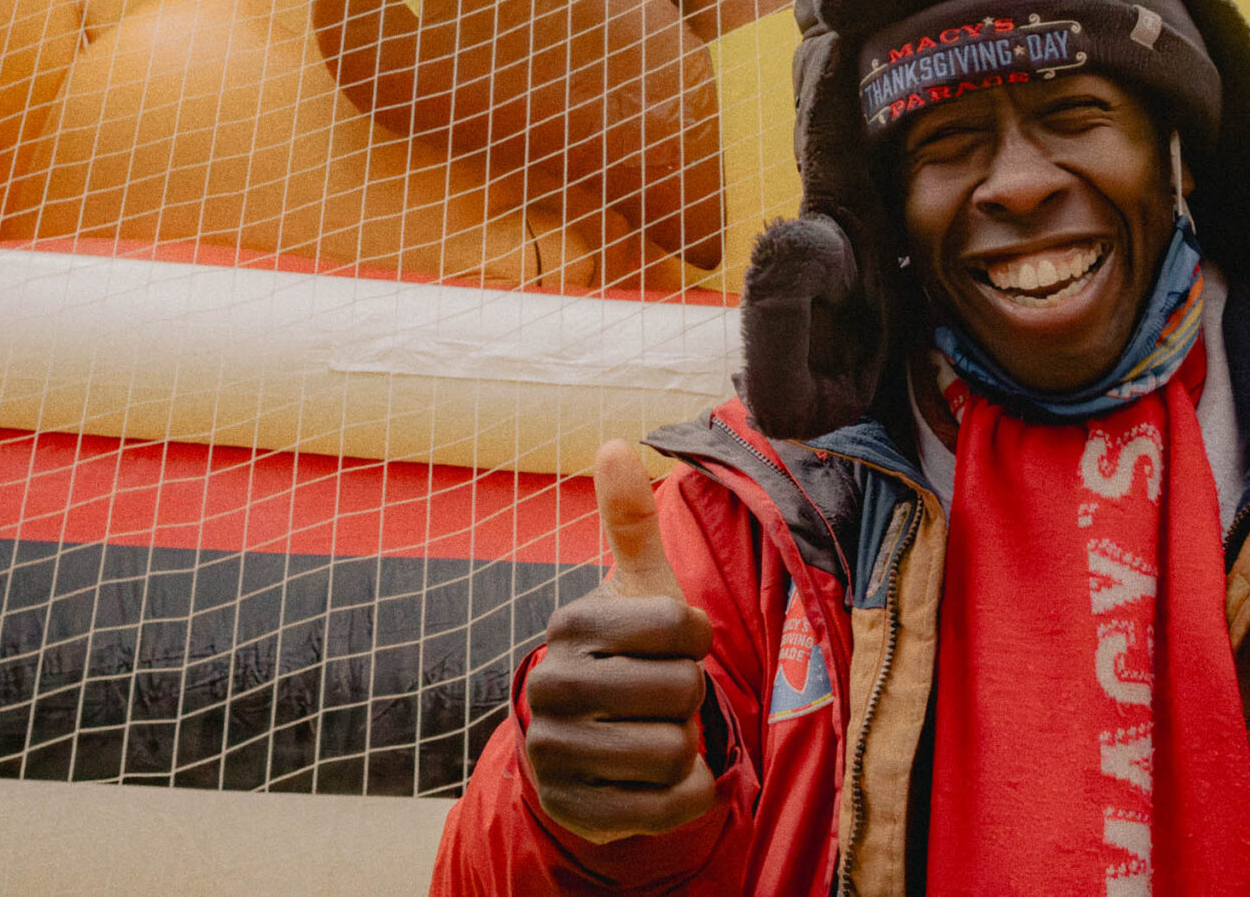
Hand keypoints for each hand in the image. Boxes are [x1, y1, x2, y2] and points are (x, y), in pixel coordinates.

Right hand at [523, 440, 718, 844]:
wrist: (585, 743)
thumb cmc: (628, 656)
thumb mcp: (637, 591)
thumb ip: (630, 523)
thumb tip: (614, 441)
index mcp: (572, 623)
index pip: (682, 626)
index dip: (698, 639)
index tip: (679, 644)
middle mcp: (552, 684)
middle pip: (680, 690)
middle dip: (688, 697)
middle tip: (660, 696)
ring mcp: (555, 750)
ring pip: (674, 749)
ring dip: (685, 747)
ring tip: (655, 734)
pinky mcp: (574, 808)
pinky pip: (669, 806)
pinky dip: (687, 795)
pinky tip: (662, 780)